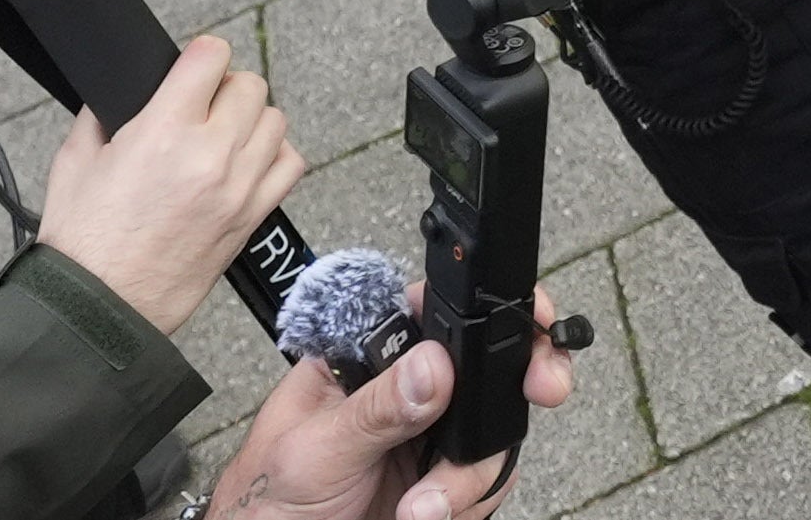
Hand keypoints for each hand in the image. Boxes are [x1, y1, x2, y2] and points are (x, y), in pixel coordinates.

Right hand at [34, 34, 304, 337]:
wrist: (99, 311)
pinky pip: (290, 164)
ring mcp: (239, 186)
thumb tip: (122, 90)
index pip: (212, 56)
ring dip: (250, 120)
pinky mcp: (253, 216)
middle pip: (250, 84)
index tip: (191, 68)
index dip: (200, 55)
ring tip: (220, 137)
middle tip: (200, 107)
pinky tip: (245, 164)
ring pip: (275, 120)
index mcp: (163, 131)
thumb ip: (102, 114)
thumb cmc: (82, 244)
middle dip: (224, 89)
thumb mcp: (74, 161)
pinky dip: (274, 155)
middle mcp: (211, 153)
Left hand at [209, 294, 576, 519]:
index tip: (534, 322)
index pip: (440, 314)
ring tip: (421, 509)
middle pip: (489, 368)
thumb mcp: (315, 451)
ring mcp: (429, 439)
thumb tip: (434, 363)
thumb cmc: (265, 506)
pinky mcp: (442, 485)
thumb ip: (375, 409)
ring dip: (470, 476)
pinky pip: (490, 481)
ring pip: (497, 432)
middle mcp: (406, 393)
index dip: (493, 311)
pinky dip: (468, 504)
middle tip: (545, 388)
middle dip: (521, 382)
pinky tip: (427, 517)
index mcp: (366, 361)